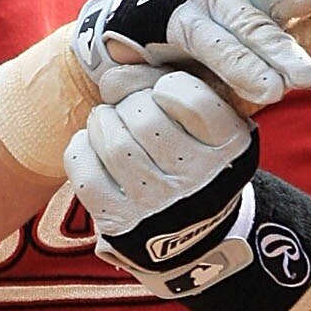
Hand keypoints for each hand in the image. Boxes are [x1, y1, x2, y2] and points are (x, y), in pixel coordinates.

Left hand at [63, 65, 255, 295]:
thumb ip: (166, 84)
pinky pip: (85, 172)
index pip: (193, 99)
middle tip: (129, 109)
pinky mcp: (121, 222)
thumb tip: (110, 74)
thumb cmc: (191, 159)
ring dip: (103, 122)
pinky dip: (82, 149)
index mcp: (228, 147)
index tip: (162, 92)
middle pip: (144, 117)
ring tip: (110, 124)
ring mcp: (159, 205)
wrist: (190, 236)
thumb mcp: (203, 123)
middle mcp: (198, 179)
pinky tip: (94, 148)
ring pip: (114, 143)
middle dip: (128, 103)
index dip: (167, 85)